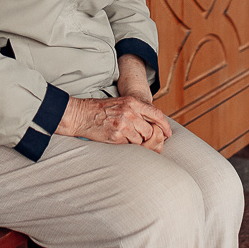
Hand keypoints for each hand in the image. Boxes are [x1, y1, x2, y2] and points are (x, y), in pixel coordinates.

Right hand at [55, 93, 171, 150]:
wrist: (80, 115)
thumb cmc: (100, 109)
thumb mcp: (120, 103)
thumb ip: (136, 110)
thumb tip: (152, 123)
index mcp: (132, 102)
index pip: (156, 114)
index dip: (165, 126)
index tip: (168, 133)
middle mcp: (130, 112)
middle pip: (151, 130)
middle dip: (149, 137)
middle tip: (143, 139)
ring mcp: (123, 124)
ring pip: (141, 140)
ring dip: (137, 142)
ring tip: (126, 137)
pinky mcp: (116, 136)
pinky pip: (130, 145)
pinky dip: (127, 145)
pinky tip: (119, 140)